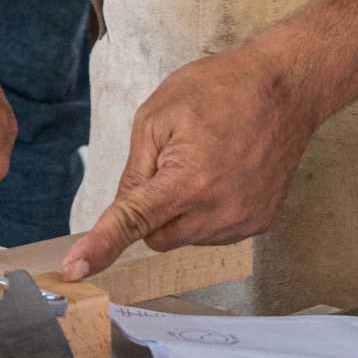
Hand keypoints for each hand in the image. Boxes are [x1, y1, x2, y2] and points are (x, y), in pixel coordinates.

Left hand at [61, 42, 319, 281]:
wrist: (282, 88)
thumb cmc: (217, 89)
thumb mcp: (156, 115)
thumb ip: (135, 170)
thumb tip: (122, 210)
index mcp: (188, 181)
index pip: (133, 221)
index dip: (101, 245)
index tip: (75, 269)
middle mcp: (219, 212)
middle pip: (158, 237)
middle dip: (152, 210)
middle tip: (169, 162)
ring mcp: (244, 221)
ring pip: (187, 238)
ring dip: (181, 211)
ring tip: (204, 160)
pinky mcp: (261, 223)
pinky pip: (215, 233)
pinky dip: (207, 212)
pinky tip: (222, 174)